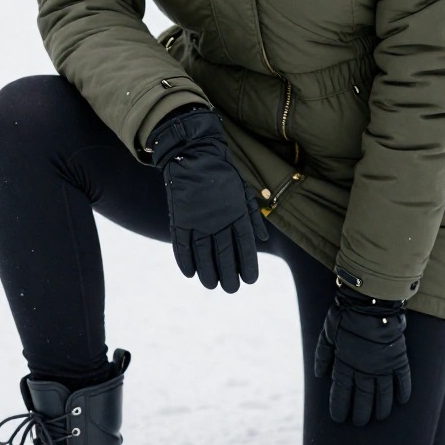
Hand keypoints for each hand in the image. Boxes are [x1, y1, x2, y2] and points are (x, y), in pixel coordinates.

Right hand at [147, 106, 267, 292]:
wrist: (195, 154)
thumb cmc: (223, 174)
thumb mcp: (243, 192)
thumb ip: (252, 217)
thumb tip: (263, 240)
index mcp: (236, 213)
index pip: (244, 244)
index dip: (247, 264)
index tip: (250, 280)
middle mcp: (218, 220)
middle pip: (224, 253)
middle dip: (228, 274)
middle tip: (231, 289)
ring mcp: (198, 220)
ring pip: (203, 253)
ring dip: (207, 272)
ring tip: (212, 286)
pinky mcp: (180, 218)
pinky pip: (182, 244)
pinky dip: (185, 260)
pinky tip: (190, 273)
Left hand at [314, 286, 410, 424]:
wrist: (370, 301)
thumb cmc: (345, 314)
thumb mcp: (327, 333)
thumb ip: (323, 355)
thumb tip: (320, 375)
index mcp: (345, 363)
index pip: (342, 391)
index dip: (340, 406)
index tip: (338, 419)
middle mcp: (365, 369)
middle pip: (363, 397)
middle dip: (361, 412)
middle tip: (359, 423)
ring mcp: (383, 365)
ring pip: (383, 393)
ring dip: (381, 407)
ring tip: (380, 418)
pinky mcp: (398, 357)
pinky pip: (403, 379)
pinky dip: (403, 390)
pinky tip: (403, 401)